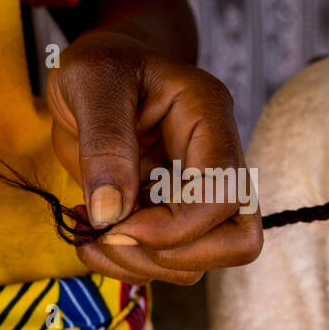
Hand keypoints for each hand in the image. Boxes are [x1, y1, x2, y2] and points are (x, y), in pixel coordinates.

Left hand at [47, 31, 262, 284]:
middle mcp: (215, 159)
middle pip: (238, 239)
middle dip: (170, 254)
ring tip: (90, 231)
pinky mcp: (170, 216)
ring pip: (198, 263)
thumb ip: (103, 142)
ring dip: (140, 264)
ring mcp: (196, 193)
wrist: (96, 75)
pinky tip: (92, 232)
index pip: (225, 192)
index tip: (115, 225)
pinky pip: (164, 263)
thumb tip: (110, 212)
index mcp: (208, 115)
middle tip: (110, 235)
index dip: (176, 226)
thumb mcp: (90, 83)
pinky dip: (124, 264)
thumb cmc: (100, 65)